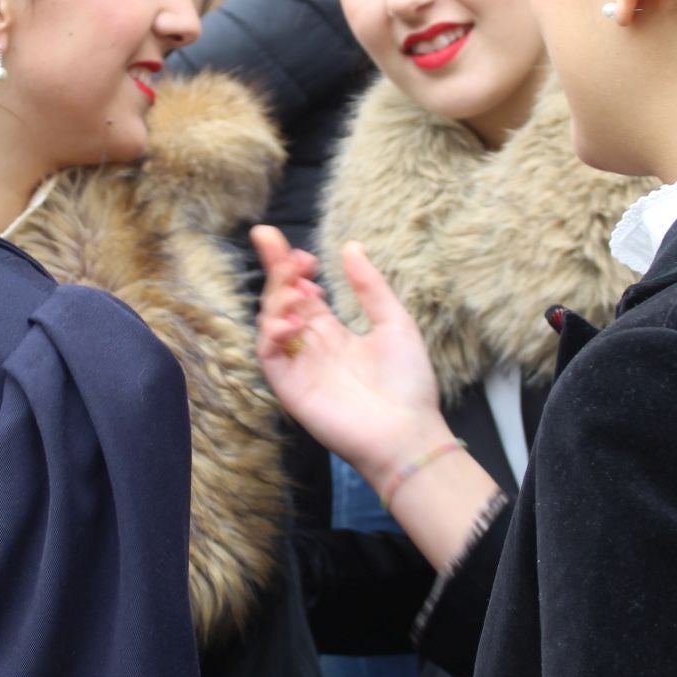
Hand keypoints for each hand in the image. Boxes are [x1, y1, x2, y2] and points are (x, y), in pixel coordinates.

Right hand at [251, 226, 453, 491]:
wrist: (408, 432)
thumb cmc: (408, 383)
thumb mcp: (395, 323)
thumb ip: (370, 287)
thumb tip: (351, 246)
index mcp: (333, 333)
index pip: (302, 293)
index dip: (290, 266)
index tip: (291, 244)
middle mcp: (311, 347)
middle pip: (281, 302)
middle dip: (278, 272)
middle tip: (289, 252)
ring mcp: (298, 367)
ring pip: (270, 323)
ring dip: (277, 299)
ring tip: (298, 288)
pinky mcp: (290, 388)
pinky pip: (268, 355)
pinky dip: (272, 333)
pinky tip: (291, 322)